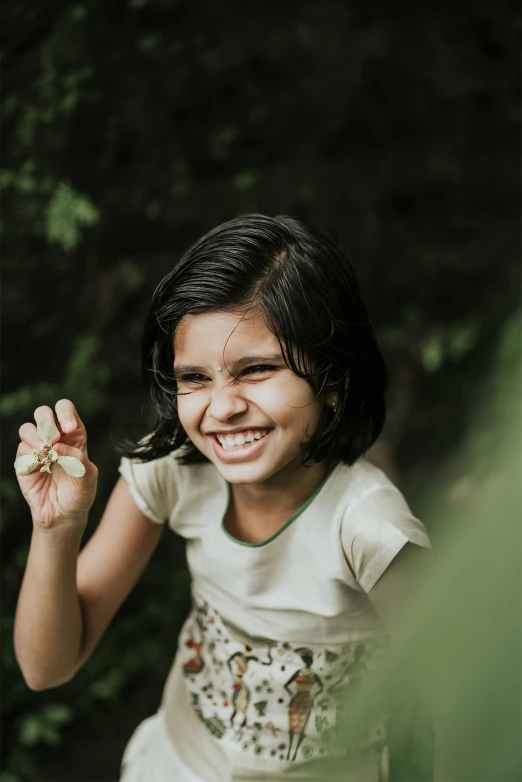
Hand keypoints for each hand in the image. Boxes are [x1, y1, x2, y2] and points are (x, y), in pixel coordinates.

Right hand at [15, 400, 97, 527]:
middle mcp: (54, 438)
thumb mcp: (88, 476)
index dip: (66, 413)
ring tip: (46, 451)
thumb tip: (58, 446)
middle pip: (42, 412)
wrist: (65, 516)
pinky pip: (21, 450)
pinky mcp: (24, 463)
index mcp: (73, 435)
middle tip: (56, 438)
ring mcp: (37, 450)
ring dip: (36, 436)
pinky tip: (40, 466)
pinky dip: (30, 454)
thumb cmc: (80, 493)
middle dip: (46, 420)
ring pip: (27, 428)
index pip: (65, 410)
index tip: (70, 428)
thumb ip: (77, 459)